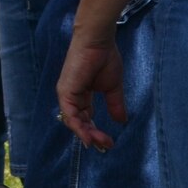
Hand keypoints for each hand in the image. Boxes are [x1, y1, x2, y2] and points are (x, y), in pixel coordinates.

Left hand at [57, 34, 125, 149]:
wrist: (98, 42)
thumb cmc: (105, 59)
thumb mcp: (112, 88)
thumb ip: (115, 105)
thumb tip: (122, 121)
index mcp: (81, 96)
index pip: (85, 119)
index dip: (95, 132)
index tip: (108, 142)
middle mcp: (71, 96)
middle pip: (78, 123)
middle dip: (92, 136)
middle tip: (106, 145)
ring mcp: (67, 94)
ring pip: (73, 121)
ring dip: (86, 134)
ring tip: (100, 143)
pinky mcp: (65, 90)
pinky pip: (69, 114)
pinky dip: (78, 127)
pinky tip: (87, 137)